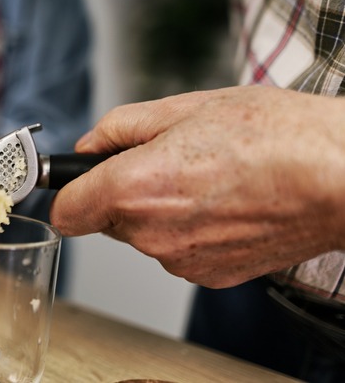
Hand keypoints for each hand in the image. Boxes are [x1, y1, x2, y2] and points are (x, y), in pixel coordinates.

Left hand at [50, 86, 344, 287]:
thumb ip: (120, 128)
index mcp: (133, 188)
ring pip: (144, 234)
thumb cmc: (274, 136)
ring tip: (207, 179)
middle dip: (124, 192)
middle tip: (168, 161)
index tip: (77, 182)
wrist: (340, 177)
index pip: (65, 212)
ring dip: (159, 210)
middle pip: (107, 219)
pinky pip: (177, 251)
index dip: (69, 192)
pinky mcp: (209, 275)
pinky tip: (224, 204)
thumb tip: (88, 146)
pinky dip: (189, 230)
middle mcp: (150, 234)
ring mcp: (180, 260)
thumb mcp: (185, 108)